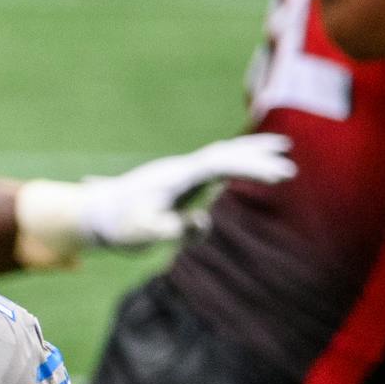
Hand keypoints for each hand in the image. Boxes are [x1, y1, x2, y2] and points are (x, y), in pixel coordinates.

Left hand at [77, 132, 296, 246]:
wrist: (95, 212)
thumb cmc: (119, 226)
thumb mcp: (144, 235)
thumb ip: (174, 229)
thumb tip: (203, 220)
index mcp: (176, 177)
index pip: (220, 165)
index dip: (250, 168)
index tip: (277, 176)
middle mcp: (181, 169)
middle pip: (225, 154)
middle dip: (258, 157)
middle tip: (290, 165)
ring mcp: (181, 172)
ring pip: (222, 154)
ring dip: (251, 152)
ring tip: (282, 148)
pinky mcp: (180, 181)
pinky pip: (215, 165)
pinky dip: (236, 161)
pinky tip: (250, 163)